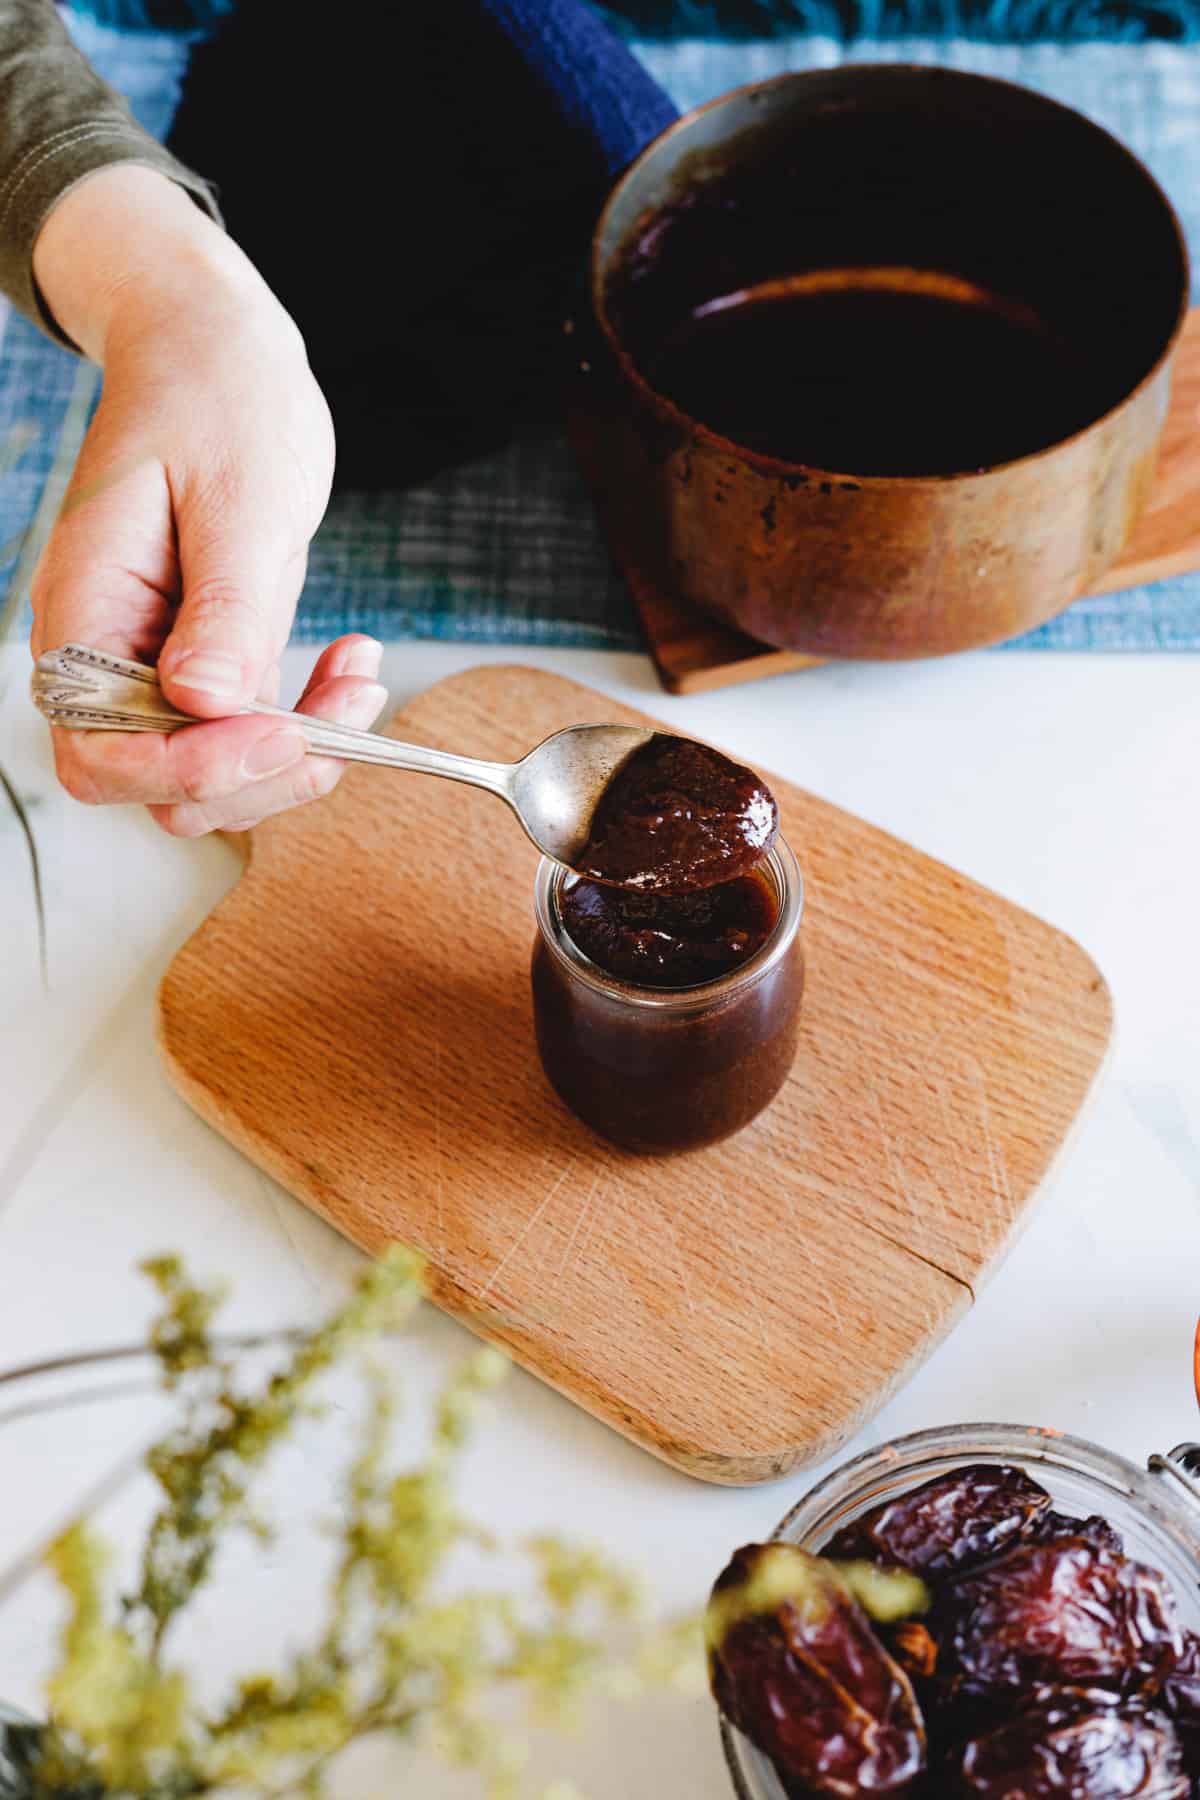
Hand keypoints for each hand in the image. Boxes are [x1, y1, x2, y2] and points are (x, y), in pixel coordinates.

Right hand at [29, 165, 384, 834]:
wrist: (217, 352)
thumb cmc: (218, 400)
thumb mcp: (239, 497)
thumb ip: (222, 607)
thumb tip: (202, 703)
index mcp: (84, 608)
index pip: (102, 747)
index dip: (188, 768)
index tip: (281, 734)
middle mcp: (107, 651)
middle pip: (155, 783)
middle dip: (257, 773)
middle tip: (344, 710)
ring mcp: (154, 662)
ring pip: (209, 773)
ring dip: (295, 756)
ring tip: (360, 682)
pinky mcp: (207, 661)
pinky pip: (247, 732)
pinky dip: (309, 723)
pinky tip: (354, 666)